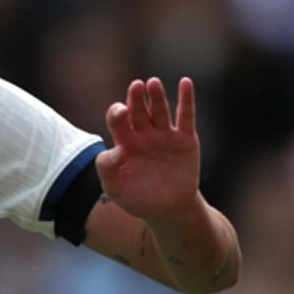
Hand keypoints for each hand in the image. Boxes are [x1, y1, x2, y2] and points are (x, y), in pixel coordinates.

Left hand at [97, 77, 201, 219]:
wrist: (169, 210)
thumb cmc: (138, 199)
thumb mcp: (116, 188)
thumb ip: (107, 169)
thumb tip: (111, 152)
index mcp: (125, 142)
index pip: (118, 120)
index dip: (118, 114)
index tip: (121, 115)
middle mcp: (144, 133)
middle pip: (138, 110)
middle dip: (136, 98)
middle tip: (136, 86)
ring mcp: (165, 135)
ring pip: (160, 110)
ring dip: (157, 96)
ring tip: (153, 83)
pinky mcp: (186, 139)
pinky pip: (186, 116)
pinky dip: (187, 99)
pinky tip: (186, 82)